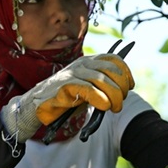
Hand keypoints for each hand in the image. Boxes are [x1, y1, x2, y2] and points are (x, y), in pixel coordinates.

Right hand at [1, 54, 134, 140]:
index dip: (126, 73)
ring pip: (102, 79)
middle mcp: (81, 64)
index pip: (114, 60)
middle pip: (112, 70)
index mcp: (88, 61)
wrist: (37, 105)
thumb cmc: (64, 98)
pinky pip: (88, 89)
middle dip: (121, 87)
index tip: (130, 86)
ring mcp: (72, 73)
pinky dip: (100, 98)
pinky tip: (104, 106)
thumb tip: (123, 89)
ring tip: (114, 107)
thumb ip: (102, 85)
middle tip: (120, 101)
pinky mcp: (64, 86)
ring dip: (113, 95)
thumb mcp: (87, 89)